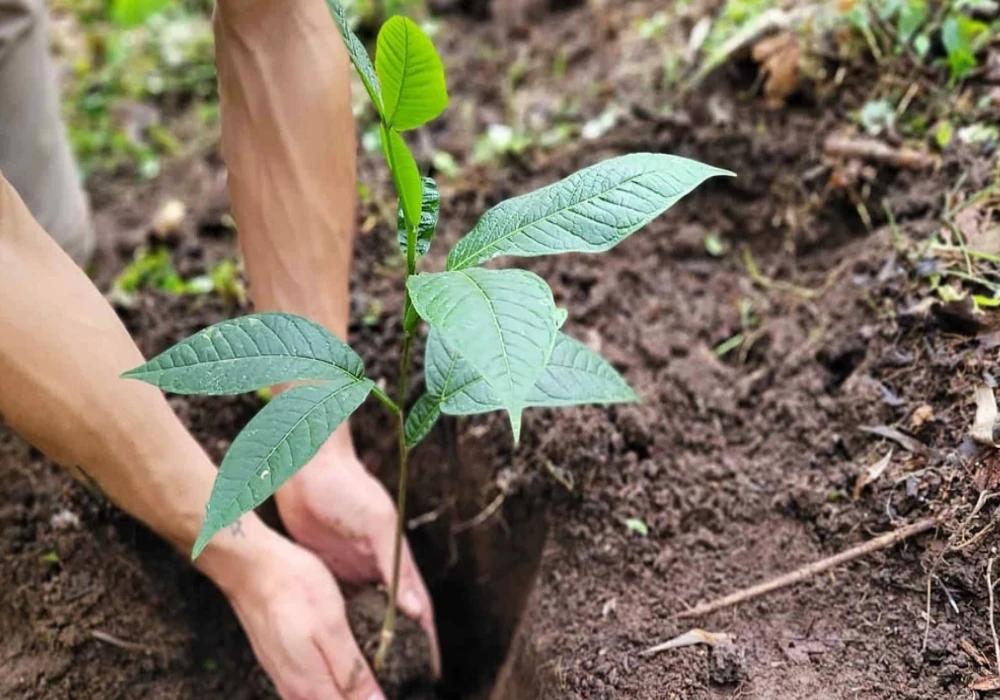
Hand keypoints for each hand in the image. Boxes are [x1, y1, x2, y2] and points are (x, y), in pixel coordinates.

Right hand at [217, 528, 384, 699]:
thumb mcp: (332, 626)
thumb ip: (352, 671)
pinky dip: (328, 681)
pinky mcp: (279, 659)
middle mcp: (295, 688)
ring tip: (366, 677)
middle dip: (359, 696)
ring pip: (320, 697)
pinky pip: (308, 685)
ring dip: (344, 691)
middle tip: (382, 683)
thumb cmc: (292, 587)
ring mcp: (284, 674)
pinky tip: (338, 664)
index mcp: (312, 685)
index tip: (390, 690)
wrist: (251, 565)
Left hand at [275, 425, 440, 673]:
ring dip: (370, 644)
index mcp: (396, 560)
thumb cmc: (345, 486)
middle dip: (400, 651)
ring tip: (371, 679)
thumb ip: (395, 563)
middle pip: (393, 620)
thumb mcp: (376, 523)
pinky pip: (339, 607)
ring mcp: (352, 572)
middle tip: (401, 684)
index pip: (418, 609)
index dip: (426, 640)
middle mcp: (377, 570)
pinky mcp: (328, 570)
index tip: (433, 673)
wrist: (306, 465)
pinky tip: (337, 651)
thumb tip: (416, 608)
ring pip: (365, 618)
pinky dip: (342, 629)